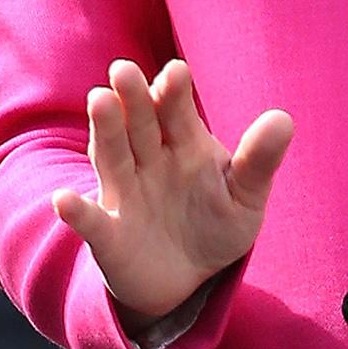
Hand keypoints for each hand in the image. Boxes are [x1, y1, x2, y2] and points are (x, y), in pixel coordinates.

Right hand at [51, 58, 292, 326]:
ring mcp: (124, 194)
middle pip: (139, 124)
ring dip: (105, 129)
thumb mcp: (245, 197)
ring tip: (99, 99)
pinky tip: (64, 201)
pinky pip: (90, 221)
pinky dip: (76, 212)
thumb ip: (259, 161)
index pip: (177, 112)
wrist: (187, 279)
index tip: (176, 71)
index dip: (174, 92)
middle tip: (124, 69)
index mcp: (185, 145)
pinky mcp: (108, 234)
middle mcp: (148, 161)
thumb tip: (283, 118)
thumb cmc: (216, 226)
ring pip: (112, 156)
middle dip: (133, 97)